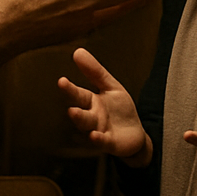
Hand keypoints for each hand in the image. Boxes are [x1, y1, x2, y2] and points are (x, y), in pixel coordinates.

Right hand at [59, 48, 150, 165]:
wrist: (135, 135)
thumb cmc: (119, 111)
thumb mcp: (111, 87)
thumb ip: (95, 72)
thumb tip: (77, 51)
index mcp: (91, 102)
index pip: (78, 94)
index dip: (70, 89)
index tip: (61, 80)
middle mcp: (92, 117)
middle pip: (80, 111)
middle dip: (71, 102)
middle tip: (64, 100)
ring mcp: (99, 131)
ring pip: (87, 126)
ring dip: (80, 119)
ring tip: (73, 111)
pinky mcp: (110, 143)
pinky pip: (103, 142)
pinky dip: (97, 139)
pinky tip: (94, 135)